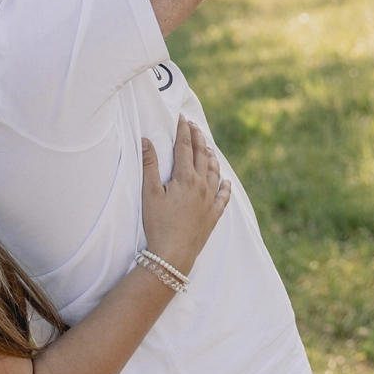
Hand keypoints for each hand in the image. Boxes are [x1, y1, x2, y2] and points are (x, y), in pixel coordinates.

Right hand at [140, 116, 230, 277]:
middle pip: (201, 155)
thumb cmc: (158, 224)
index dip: (183, 130)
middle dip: (198, 138)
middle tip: (194, 125)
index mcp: (185, 178)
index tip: (182, 118)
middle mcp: (201, 186)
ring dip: (211, 157)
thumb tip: (146, 140)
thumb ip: (149, 165)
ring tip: (208, 147)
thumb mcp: (149, 193)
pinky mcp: (213, 216)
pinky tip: (227, 181)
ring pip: (214, 172)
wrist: (173, 254)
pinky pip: (223, 197)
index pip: (184, 147)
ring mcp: (209, 201)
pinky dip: (225, 186)